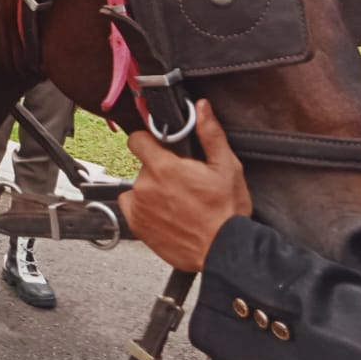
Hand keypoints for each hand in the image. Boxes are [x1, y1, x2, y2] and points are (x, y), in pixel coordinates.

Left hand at [119, 100, 251, 272]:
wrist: (224, 252)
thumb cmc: (227, 213)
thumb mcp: (227, 167)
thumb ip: (210, 134)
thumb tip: (201, 108)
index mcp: (164, 167)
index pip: (137, 140)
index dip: (148, 141)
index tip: (159, 147)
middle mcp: (145, 186)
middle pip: (143, 167)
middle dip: (160, 170)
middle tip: (183, 183)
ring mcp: (139, 207)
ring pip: (139, 187)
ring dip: (152, 191)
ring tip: (177, 202)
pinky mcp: (137, 226)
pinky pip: (133, 208)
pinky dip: (145, 209)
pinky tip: (167, 214)